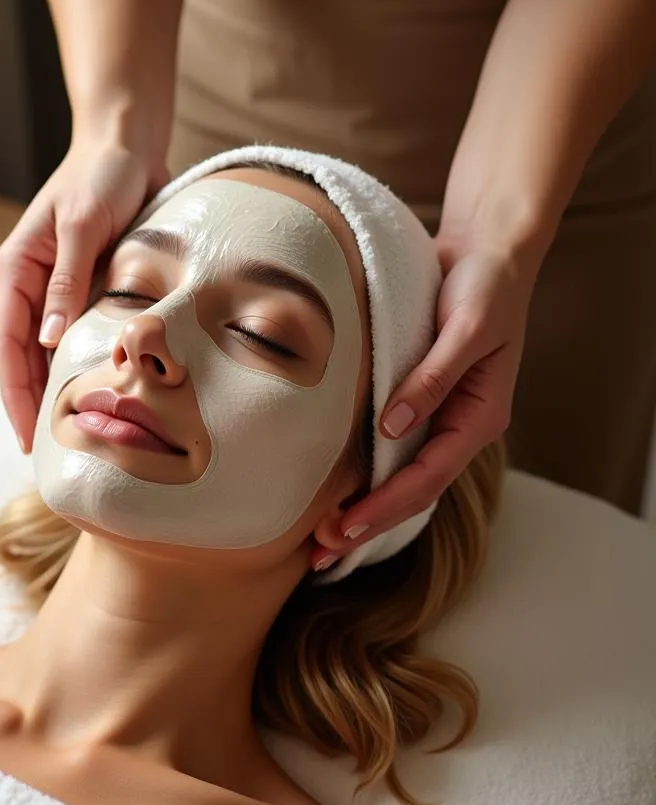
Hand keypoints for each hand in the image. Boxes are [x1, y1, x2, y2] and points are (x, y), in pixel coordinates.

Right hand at [0, 141, 168, 452]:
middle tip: (49, 450)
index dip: (15, 394)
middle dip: (31, 403)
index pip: (7, 345)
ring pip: (51, 351)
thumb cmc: (101, 175)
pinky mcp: (89, 286)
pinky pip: (81, 334)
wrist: (129, 144)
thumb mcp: (82, 226)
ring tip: (75, 432)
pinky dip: (85, 363)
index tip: (27, 436)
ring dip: (58, 388)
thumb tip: (49, 342)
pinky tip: (101, 390)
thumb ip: (68, 282)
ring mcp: (61, 288)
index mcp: (18, 270)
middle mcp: (34, 284)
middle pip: (24, 357)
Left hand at [311, 238, 541, 566]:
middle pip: (411, 491)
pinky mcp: (419, 401)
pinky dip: (365, 475)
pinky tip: (335, 489)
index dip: (383, 507)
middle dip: (366, 524)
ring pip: (400, 477)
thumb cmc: (485, 286)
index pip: (425, 478)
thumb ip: (432, 377)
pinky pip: (392, 449)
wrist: (486, 251)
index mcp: (478, 419)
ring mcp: (439, 417)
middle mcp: (459, 427)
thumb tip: (392, 425)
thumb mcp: (467, 328)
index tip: (342, 530)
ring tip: (319, 538)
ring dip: (362, 508)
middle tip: (318, 552)